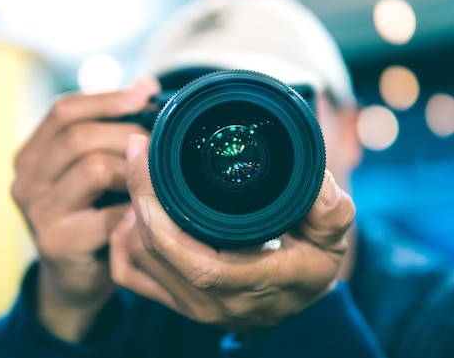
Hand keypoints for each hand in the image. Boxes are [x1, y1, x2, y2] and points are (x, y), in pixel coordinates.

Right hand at [11, 79, 159, 340]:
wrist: (77, 279)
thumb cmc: (93, 216)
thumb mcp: (95, 170)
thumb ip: (111, 128)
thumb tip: (146, 85)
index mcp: (31, 155)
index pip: (64, 111)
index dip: (107, 98)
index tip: (147, 94)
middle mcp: (24, 180)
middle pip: (80, 136)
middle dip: (129, 134)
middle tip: (161, 143)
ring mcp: (37, 213)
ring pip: (94, 168)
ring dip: (135, 170)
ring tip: (157, 176)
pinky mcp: (58, 243)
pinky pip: (110, 213)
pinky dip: (137, 208)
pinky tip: (151, 209)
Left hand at [110, 134, 355, 332]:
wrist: (295, 302)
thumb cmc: (310, 266)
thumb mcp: (331, 237)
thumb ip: (331, 211)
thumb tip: (317, 183)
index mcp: (251, 284)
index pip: (195, 261)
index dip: (160, 213)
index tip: (149, 160)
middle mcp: (212, 301)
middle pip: (153, 251)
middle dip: (137, 194)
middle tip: (139, 149)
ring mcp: (188, 304)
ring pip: (136, 260)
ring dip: (129, 214)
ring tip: (139, 173)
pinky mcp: (173, 300)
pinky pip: (130, 273)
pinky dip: (122, 239)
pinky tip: (133, 212)